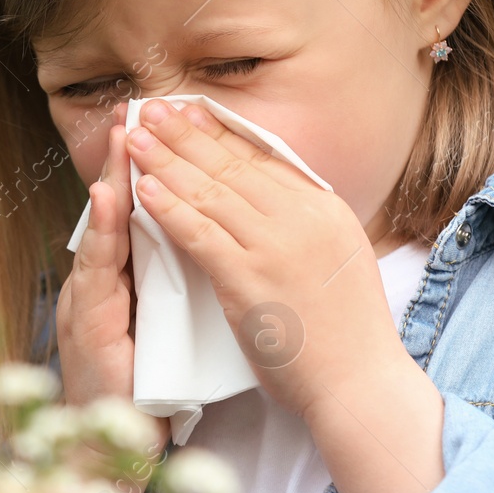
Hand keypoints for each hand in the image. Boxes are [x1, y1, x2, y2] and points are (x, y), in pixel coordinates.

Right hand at [56, 103, 168, 447]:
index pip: (138, 213)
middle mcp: (98, 284)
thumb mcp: (162, 330)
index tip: (165, 122)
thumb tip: (205, 247)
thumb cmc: (140, 396)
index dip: (150, 170)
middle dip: (127, 158)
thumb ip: (171, 286)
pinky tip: (108, 199)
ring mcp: (87, 302)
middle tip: (139, 108)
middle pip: (114, 210)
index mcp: (122, 282)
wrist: (111, 459)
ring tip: (124, 134)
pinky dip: (102, 234)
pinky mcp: (87, 328)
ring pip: (101, 230)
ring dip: (109, 179)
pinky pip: (95, 273)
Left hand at [123, 99, 405, 423]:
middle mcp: (303, 216)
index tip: (190, 110)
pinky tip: (142, 190)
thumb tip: (273, 195)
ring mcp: (277, 246)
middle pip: (232, 164)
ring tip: (134, 139)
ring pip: (210, 191)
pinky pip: (199, 232)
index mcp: (325, 208)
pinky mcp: (250, 278)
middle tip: (151, 108)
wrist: (359, 384)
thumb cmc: (347, 334)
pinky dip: (168, 208)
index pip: (263, 156)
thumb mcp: (339, 257)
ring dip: (167, 161)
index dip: (220, 131)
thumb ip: (306, 223)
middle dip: (186, 133)